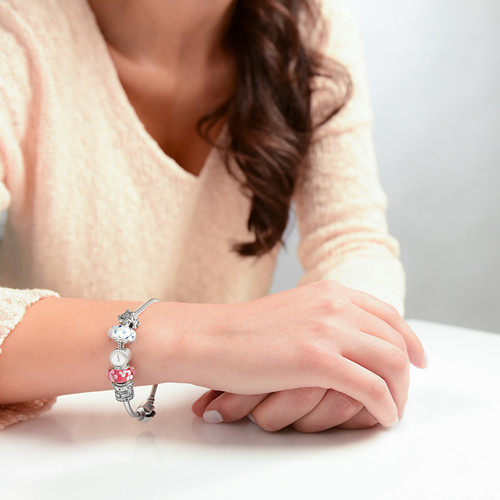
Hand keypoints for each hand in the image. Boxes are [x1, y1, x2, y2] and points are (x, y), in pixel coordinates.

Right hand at [187, 280, 426, 428]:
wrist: (210, 337)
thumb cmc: (244, 331)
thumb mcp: (293, 311)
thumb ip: (323, 318)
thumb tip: (349, 341)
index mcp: (330, 292)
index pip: (388, 314)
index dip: (409, 339)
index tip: (417, 359)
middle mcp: (335, 305)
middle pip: (395, 339)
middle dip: (406, 372)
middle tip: (400, 393)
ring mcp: (328, 330)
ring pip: (391, 363)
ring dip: (399, 391)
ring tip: (392, 409)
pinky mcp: (317, 360)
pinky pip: (371, 387)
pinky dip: (385, 406)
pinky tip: (382, 416)